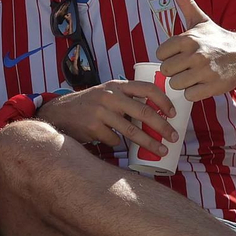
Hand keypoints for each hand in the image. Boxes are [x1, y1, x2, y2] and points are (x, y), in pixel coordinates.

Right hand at [38, 79, 177, 155]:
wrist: (60, 112)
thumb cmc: (91, 104)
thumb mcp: (108, 93)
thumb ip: (127, 98)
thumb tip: (157, 115)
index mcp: (117, 85)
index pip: (147, 89)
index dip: (164, 101)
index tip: (174, 114)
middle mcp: (110, 96)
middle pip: (144, 112)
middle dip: (162, 127)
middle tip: (174, 137)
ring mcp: (101, 112)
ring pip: (132, 131)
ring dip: (149, 143)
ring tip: (161, 150)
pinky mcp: (93, 127)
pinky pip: (114, 140)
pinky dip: (117, 144)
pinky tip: (113, 141)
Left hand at [154, 0, 235, 101]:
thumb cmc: (216, 38)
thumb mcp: (200, 19)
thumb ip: (184, 2)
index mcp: (188, 38)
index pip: (160, 54)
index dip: (169, 55)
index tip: (180, 54)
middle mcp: (196, 54)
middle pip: (166, 70)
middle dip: (175, 70)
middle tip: (187, 66)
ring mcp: (204, 72)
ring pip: (175, 84)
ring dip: (183, 82)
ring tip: (195, 74)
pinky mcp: (212, 87)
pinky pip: (189, 95)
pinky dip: (194, 92)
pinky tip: (202, 83)